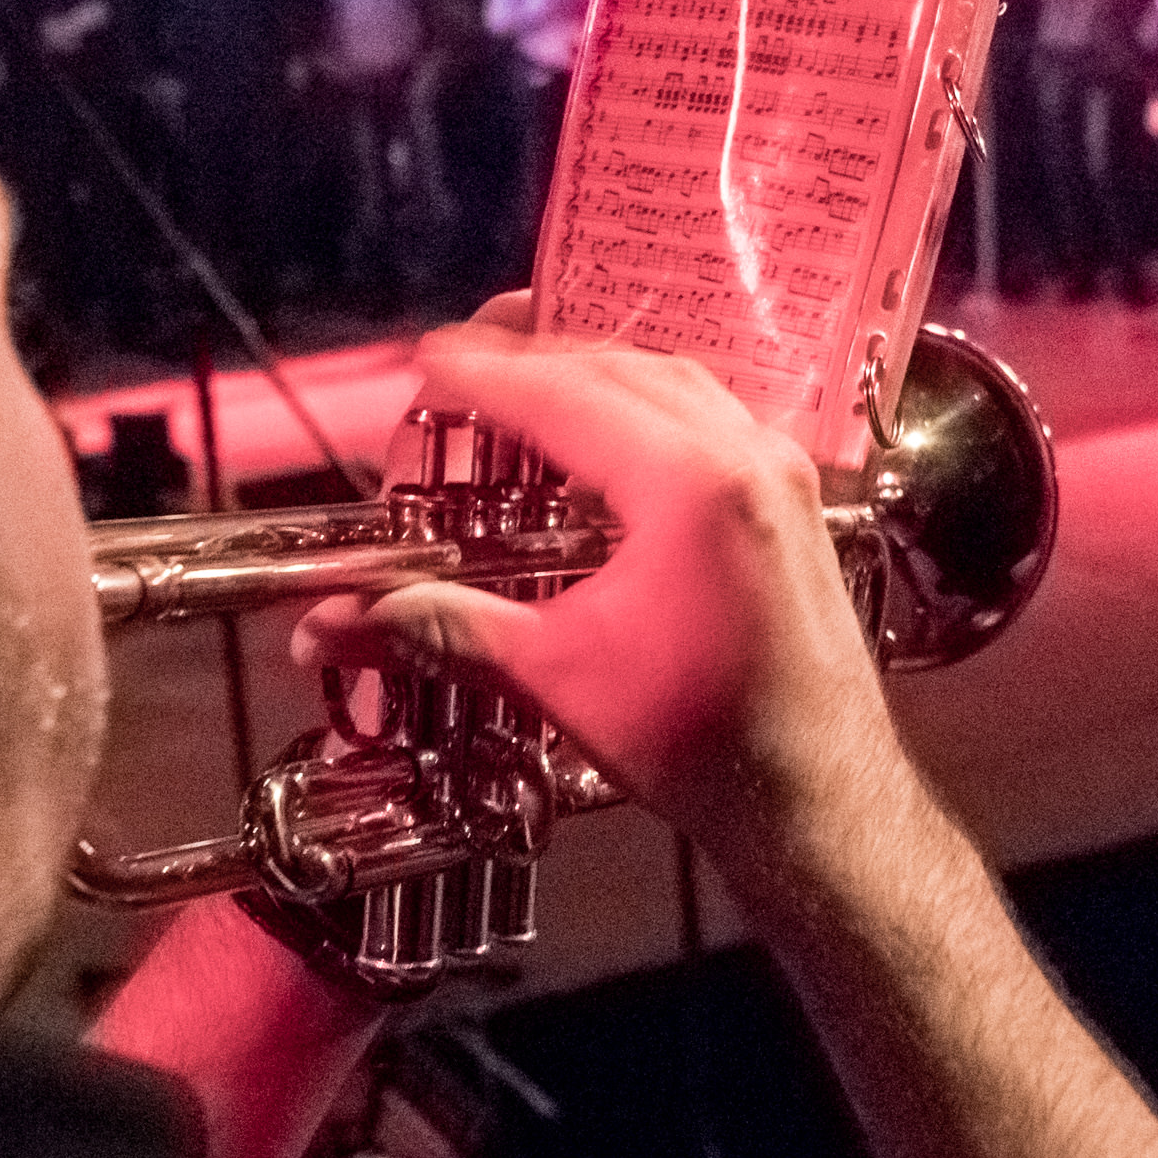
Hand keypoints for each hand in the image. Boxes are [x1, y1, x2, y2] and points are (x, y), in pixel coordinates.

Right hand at [288, 305, 904, 880]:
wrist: (819, 802)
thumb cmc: (703, 745)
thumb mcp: (557, 675)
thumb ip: (444, 627)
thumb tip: (338, 620)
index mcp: (689, 483)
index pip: (563, 394)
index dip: (485, 374)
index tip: (428, 360)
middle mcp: (745, 456)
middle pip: (620, 366)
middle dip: (534, 355)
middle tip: (466, 359)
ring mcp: (782, 474)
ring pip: (674, 382)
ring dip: (593, 372)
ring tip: (526, 383)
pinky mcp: (796, 503)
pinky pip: (713, 416)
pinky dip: (648, 404)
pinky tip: (609, 434)